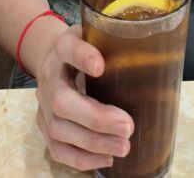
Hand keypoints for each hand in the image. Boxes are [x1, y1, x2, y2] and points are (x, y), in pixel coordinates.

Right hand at [35, 24, 133, 171]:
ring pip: (59, 130)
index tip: (100, 66)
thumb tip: (151, 59)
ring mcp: (42, 104)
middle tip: (128, 127)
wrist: (52, 59)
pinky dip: (82, 159)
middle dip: (96, 118)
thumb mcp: (97, 34)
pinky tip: (107, 158)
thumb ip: (115, 41)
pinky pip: (57, 149)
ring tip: (124, 146)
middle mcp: (48, 76)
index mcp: (62, 47)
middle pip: (61, 101)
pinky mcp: (43, 126)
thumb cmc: (85, 47)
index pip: (67, 47)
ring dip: (93, 143)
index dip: (82, 57)